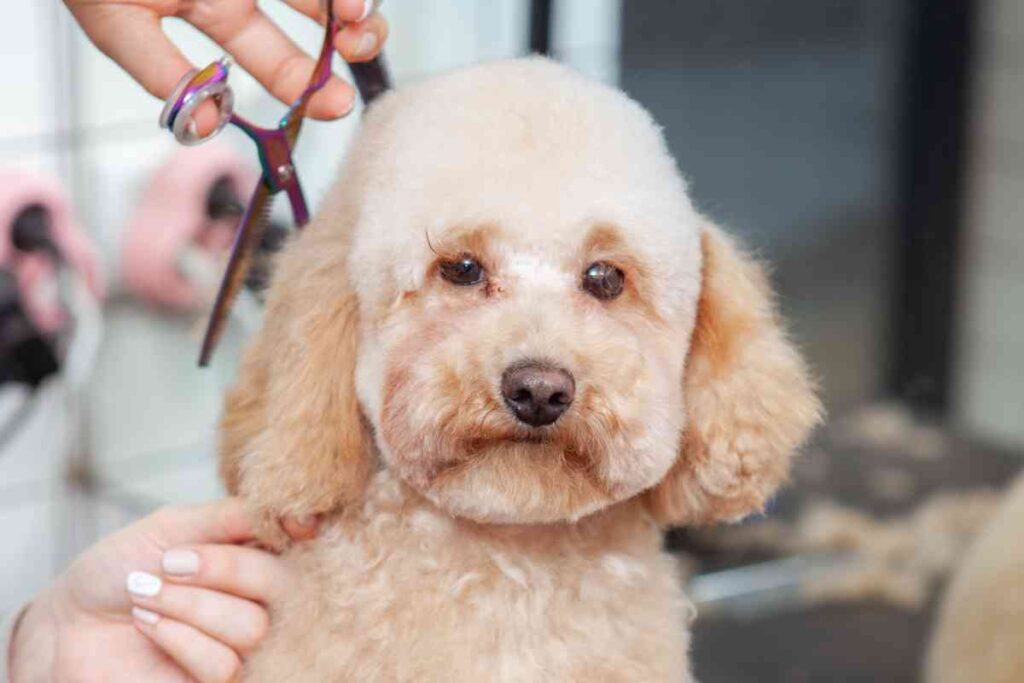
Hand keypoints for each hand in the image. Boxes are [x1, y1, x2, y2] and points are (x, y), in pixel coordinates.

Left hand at [9, 499, 313, 682]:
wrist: (70, 623)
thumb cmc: (120, 569)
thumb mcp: (173, 526)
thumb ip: (234, 516)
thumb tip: (296, 514)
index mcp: (259, 555)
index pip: (303, 545)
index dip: (295, 531)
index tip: (286, 525)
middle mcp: (261, 601)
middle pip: (283, 586)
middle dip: (223, 569)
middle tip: (171, 564)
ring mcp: (243, 647)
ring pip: (252, 628)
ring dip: (190, 607)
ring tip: (146, 596)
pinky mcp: (220, 682)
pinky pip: (224, 665)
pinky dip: (179, 639)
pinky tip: (150, 626)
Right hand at [64, 0, 387, 132]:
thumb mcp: (117, 19)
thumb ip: (160, 72)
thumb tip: (205, 127)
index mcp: (216, 11)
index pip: (273, 60)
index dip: (307, 83)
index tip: (336, 104)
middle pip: (316, 19)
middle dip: (353, 41)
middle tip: (364, 47)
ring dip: (350, 2)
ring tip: (355, 14)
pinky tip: (351, 0)